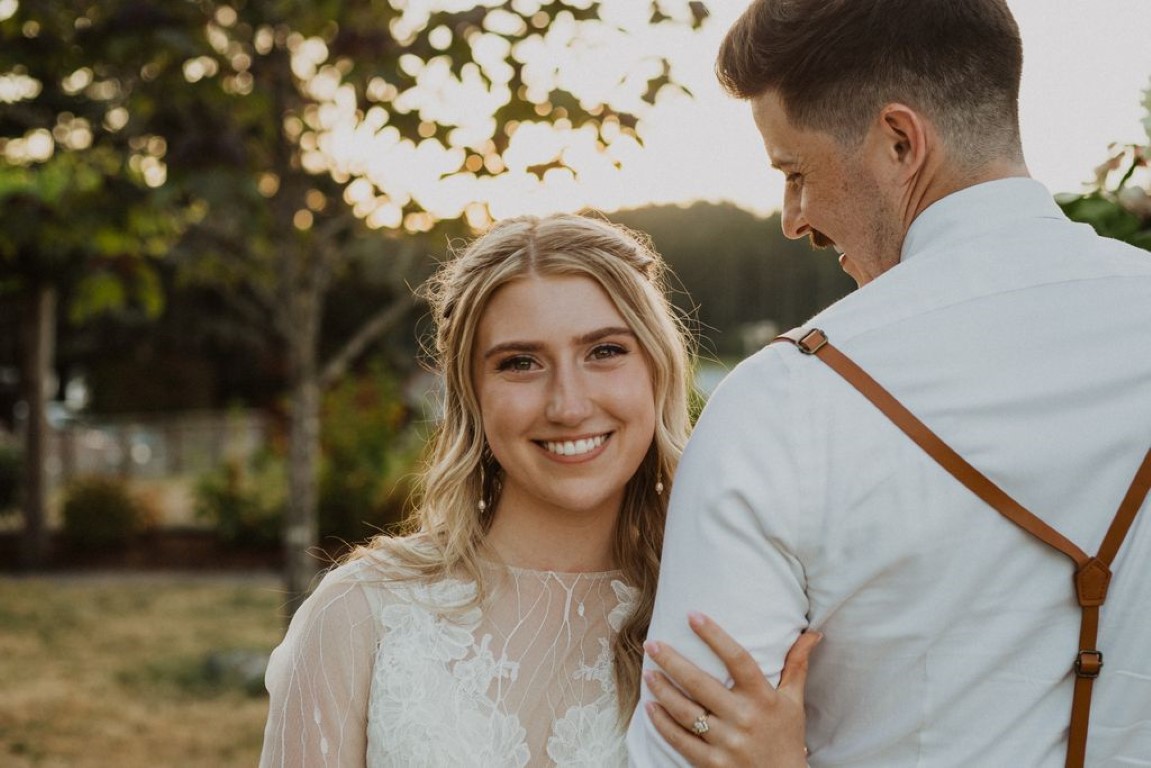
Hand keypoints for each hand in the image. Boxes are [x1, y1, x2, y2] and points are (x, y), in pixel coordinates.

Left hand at [642, 611, 820, 767]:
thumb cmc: (786, 738)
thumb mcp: (794, 702)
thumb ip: (796, 666)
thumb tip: (812, 633)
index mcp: (763, 698)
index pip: (738, 659)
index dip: (715, 635)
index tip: (692, 615)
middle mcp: (744, 718)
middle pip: (700, 683)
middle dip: (672, 661)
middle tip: (651, 644)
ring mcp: (727, 742)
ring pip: (685, 711)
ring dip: (662, 690)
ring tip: (648, 672)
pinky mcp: (712, 764)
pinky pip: (681, 740)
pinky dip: (662, 723)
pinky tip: (650, 708)